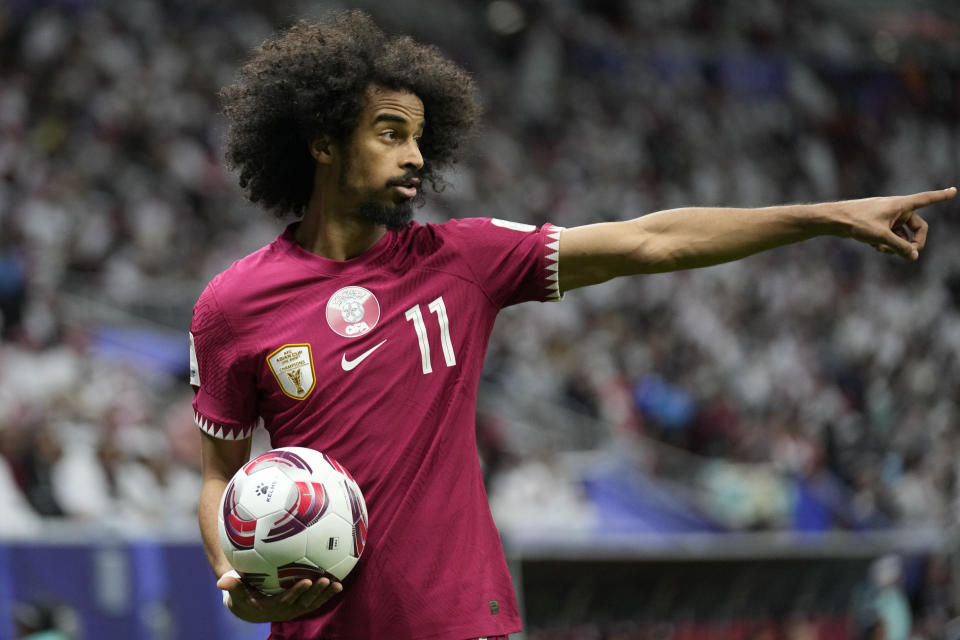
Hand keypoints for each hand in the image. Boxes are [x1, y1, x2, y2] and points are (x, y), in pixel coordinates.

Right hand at [218, 573, 343, 622]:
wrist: (252, 609)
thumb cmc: (243, 596)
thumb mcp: (236, 592)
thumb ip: (232, 586)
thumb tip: (221, 581)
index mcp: (272, 607)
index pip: (287, 600)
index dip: (297, 592)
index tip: (306, 581)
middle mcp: (286, 610)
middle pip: (303, 602)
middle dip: (315, 593)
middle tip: (324, 581)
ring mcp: (296, 608)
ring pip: (313, 603)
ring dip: (325, 595)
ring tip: (337, 584)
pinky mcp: (302, 604)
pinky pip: (316, 600)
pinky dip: (327, 593)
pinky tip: (339, 582)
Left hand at [841, 187, 954, 259]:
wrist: (834, 220)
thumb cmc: (857, 222)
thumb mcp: (881, 237)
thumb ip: (899, 247)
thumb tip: (914, 256)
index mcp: (900, 205)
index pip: (926, 199)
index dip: (941, 196)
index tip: (954, 190)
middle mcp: (897, 209)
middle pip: (917, 227)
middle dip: (914, 242)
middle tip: (909, 255)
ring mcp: (888, 217)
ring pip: (903, 234)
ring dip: (898, 245)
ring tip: (884, 250)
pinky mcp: (879, 224)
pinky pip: (891, 236)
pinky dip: (887, 243)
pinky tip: (876, 247)